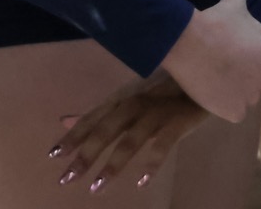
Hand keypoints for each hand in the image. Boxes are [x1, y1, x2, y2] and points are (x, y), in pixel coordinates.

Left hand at [53, 72, 208, 194]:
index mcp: (123, 97)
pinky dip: (151, 163)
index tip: (53, 156)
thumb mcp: (129, 96)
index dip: (74, 136)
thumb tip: (63, 120)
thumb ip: (98, 113)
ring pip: (130, 139)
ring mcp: (157, 111)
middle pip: (107, 129)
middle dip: (86, 153)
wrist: (208, 73)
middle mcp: (137, 102)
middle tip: (66, 178)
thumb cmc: (165, 88)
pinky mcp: (178, 121)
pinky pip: (163, 144)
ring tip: (96, 187)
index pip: (93, 118)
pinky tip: (141, 183)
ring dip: (113, 163)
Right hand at [158, 0, 260, 123]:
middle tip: (235, 62)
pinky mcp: (232, 112)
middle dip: (255, 74)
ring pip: (249, 96)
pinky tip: (214, 91)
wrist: (191, 45)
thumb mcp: (234, 3)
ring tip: (220, 75)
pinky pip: (235, 112)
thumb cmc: (218, 23)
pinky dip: (226, 105)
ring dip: (240, 89)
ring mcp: (250, 98)